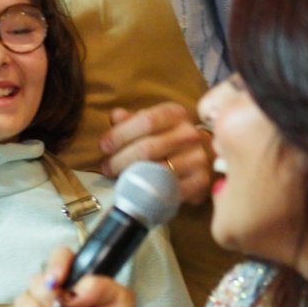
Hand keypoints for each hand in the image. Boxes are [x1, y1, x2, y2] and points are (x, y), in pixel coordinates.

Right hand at [0, 247, 139, 306]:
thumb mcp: (119, 304)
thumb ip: (103, 285)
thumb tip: (72, 291)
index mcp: (73, 283)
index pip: (59, 257)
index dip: (56, 263)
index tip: (59, 280)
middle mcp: (52, 295)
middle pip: (36, 279)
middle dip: (48, 296)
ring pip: (21, 299)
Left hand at [98, 102, 212, 204]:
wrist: (203, 154)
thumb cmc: (168, 135)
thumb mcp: (151, 122)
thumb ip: (131, 120)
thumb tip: (115, 116)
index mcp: (175, 113)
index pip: (146, 121)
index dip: (120, 134)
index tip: (104, 146)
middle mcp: (189, 134)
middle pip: (147, 148)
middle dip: (120, 160)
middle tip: (107, 168)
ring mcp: (198, 158)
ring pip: (156, 172)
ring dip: (132, 178)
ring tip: (119, 179)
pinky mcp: (200, 182)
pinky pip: (169, 190)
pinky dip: (150, 192)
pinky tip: (139, 192)